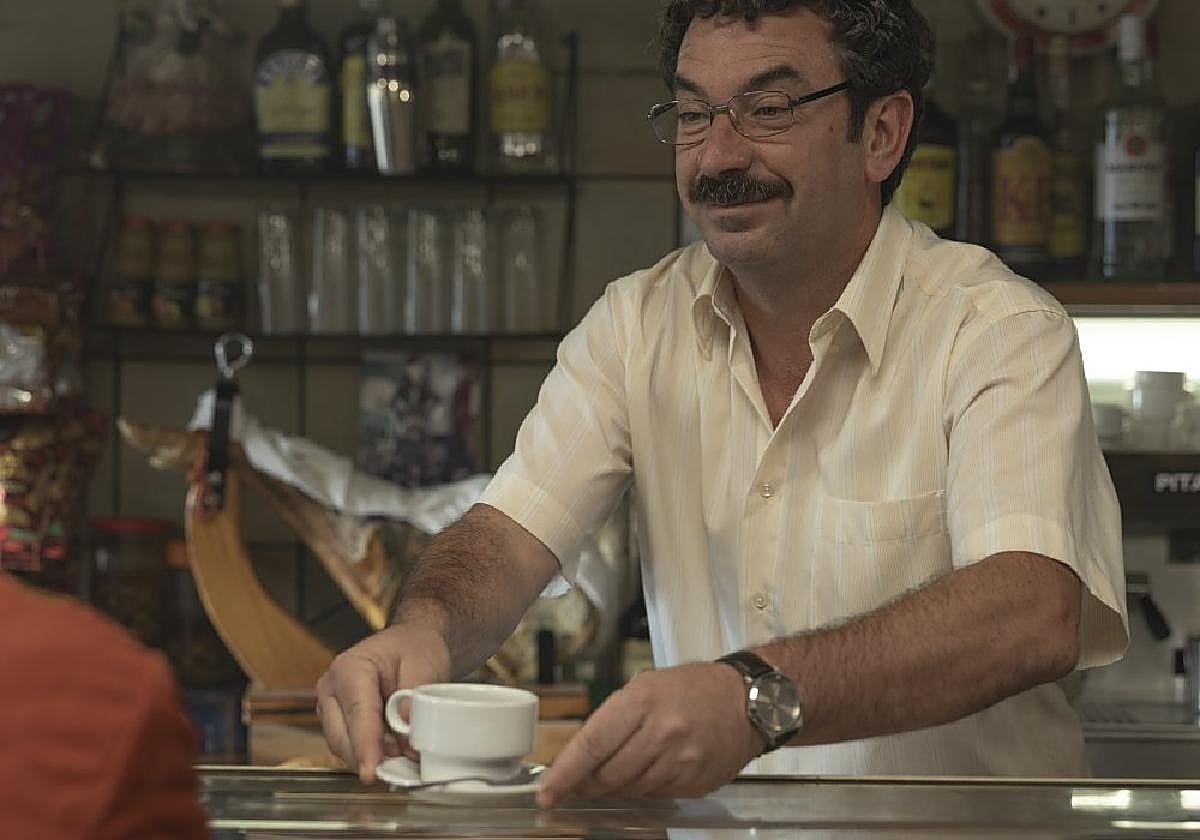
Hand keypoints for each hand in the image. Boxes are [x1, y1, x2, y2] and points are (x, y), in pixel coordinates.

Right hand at [315, 623, 450, 782]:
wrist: (410, 643)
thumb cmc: (413, 649)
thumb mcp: (424, 666)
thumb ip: (413, 701)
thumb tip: (407, 734)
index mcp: (350, 669)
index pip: (357, 715)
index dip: (365, 746)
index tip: (371, 771)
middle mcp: (332, 689)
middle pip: (342, 738)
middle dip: (371, 756)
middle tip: (404, 759)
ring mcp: (330, 707)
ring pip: (343, 747)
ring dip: (372, 755)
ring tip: (403, 744)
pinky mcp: (337, 721)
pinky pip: (350, 747)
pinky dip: (371, 752)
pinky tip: (392, 745)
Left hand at [536, 662, 761, 807]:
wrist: (747, 701)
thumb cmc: (692, 688)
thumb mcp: (646, 687)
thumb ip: (614, 719)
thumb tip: (580, 757)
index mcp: (642, 701)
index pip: (592, 745)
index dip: (565, 773)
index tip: (546, 793)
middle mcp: (662, 732)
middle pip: (607, 775)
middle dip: (588, 783)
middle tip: (581, 781)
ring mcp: (681, 761)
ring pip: (630, 790)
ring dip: (617, 786)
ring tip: (623, 767)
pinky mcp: (695, 782)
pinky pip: (656, 795)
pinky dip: (646, 787)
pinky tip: (652, 769)